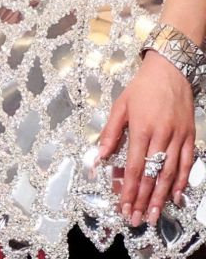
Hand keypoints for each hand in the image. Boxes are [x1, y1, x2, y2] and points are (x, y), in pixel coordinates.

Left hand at [98, 51, 196, 226]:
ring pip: (170, 173)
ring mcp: (178, 138)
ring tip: (153, 214)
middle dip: (143, 199)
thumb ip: (111, 133)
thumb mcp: (120, 106)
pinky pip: (187, 164)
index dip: (129, 189)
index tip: (124, 206)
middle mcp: (162, 136)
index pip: (135, 167)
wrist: (170, 72)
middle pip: (153, 175)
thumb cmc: (141, 88)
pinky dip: (181, 181)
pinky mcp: (190, 137)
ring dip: (161, 197)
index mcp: (141, 129)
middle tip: (136, 219)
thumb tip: (100, 156)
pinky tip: (175, 196)